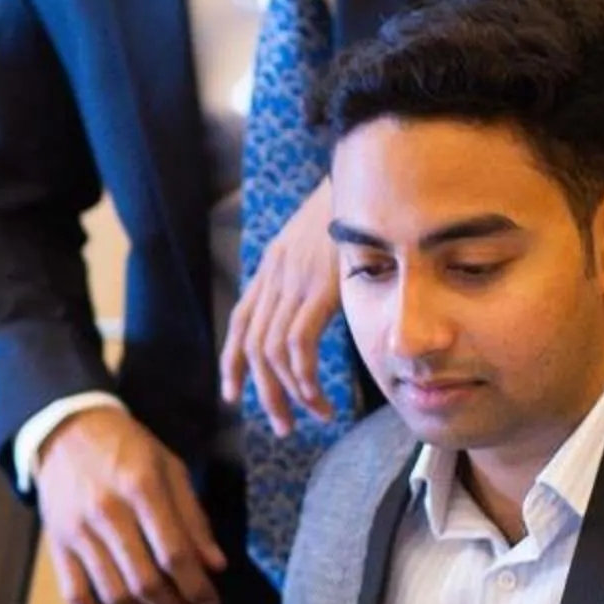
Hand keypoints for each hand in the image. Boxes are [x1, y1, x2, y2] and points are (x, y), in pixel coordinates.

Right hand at [31, 407, 225, 603]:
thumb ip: (193, 516)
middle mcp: (107, 512)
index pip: (174, 553)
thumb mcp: (170, 467)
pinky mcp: (56, 544)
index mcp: (141, 487)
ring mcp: (77, 532)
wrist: (67, 429)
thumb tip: (215, 565)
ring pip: (113, 594)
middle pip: (145, 581)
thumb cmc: (127, 447)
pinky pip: (73, 593)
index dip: (197, 587)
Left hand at [219, 180, 346, 432]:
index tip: (232, 395)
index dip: (232, 362)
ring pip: (273, 353)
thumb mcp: (322, 241)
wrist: (370, 178)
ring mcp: (295, 282)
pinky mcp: (319, 288)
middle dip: (263, 393)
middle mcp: (276, 276)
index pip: (240, 321)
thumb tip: (318, 299)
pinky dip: (304, 377)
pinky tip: (317, 395)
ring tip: (308, 416)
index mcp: (273, 267)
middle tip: (282, 425)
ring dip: (287, 394)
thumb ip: (311, 271)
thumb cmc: (357, 210)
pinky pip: (298, 345)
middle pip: (254, 348)